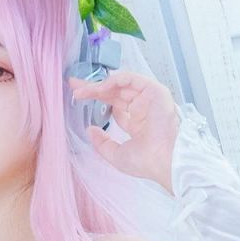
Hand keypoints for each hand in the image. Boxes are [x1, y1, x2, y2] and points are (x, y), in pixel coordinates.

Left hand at [73, 68, 179, 192]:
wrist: (164, 161)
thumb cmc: (147, 162)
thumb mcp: (116, 155)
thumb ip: (102, 143)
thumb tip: (90, 131)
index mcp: (138, 123)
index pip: (115, 105)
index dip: (97, 99)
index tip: (79, 96)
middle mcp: (144, 109)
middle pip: (116, 93)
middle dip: (95, 88)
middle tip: (75, 86)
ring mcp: (150, 99)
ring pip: (122, 84)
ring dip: (101, 85)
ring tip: (83, 90)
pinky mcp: (156, 92)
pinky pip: (133, 79)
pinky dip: (116, 80)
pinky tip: (102, 87)